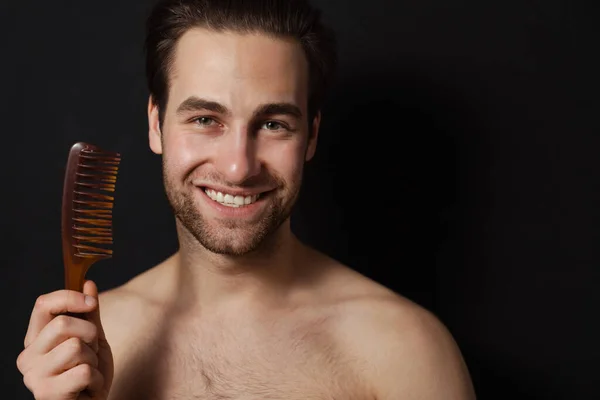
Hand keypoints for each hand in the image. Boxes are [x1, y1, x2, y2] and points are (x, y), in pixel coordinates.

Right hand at [17, 280, 113, 398]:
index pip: (43, 304)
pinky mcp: (47, 394)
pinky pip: (83, 372)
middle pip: (62, 324)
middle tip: (90, 351)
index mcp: (36, 339)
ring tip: (87, 371)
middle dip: (89, 334)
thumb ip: (90, 313)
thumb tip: (88, 283)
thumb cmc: (89, 372)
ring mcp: (34, 377)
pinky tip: (87, 387)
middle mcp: (28, 357)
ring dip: (92, 359)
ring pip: (75, 347)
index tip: (90, 303)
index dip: (69, 297)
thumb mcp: (93, 338)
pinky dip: (95, 379)